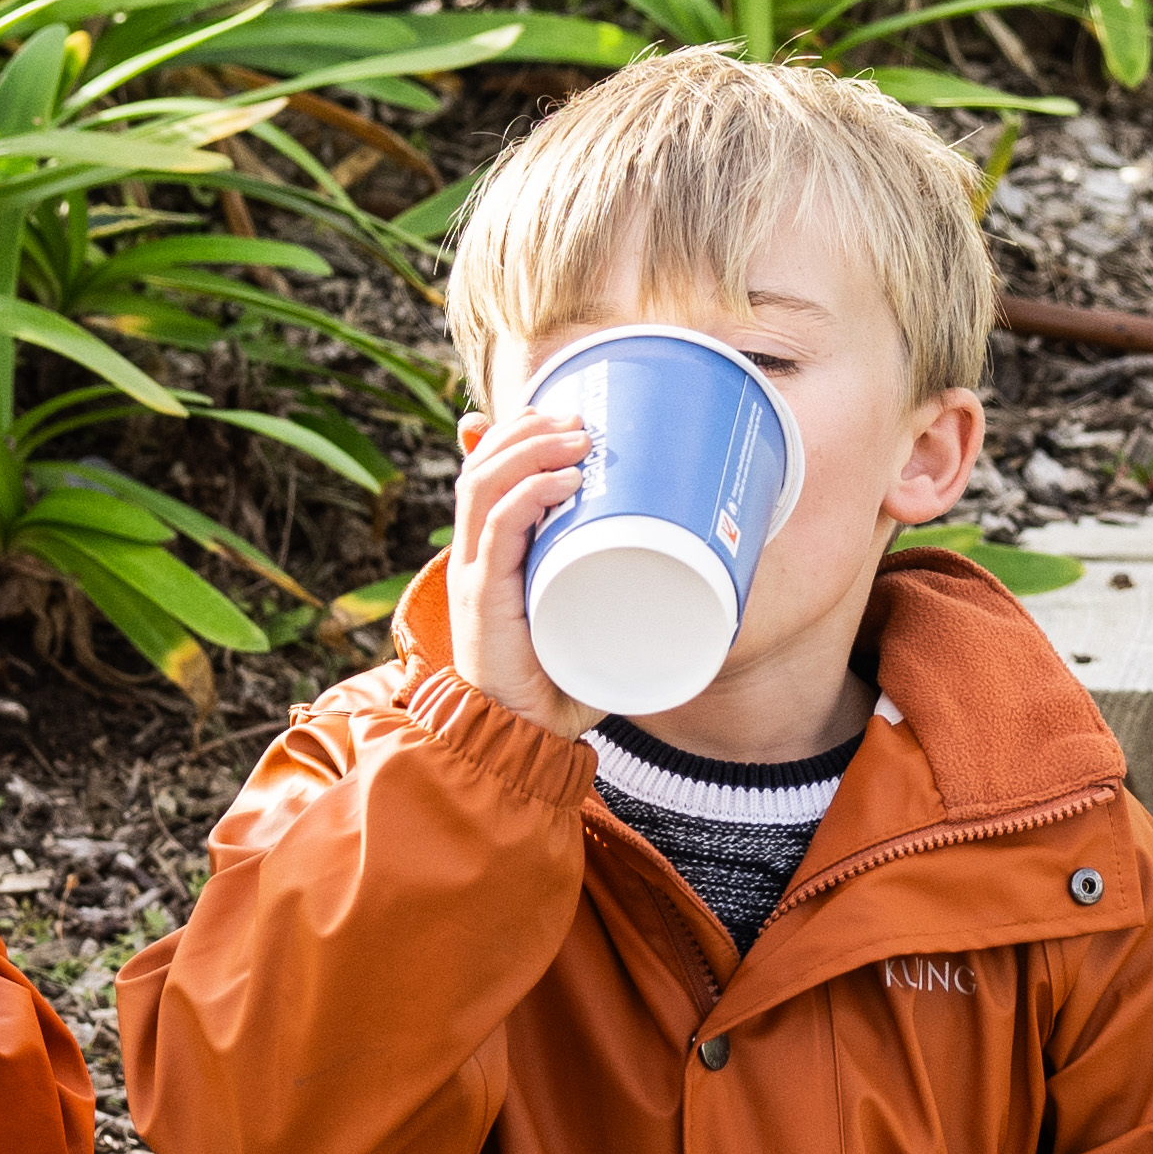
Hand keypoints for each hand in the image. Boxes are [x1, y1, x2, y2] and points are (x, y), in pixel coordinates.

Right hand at [442, 399, 595, 732]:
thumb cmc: (557, 685)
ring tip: (580, 438)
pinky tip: (562, 479)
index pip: (479, 476)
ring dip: (531, 449)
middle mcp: (471, 558)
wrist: (519, 742)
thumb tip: (681, 561)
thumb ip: (612, 590)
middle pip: (479, 468)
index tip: (556, 412)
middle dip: (526, 430)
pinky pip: (496, 529)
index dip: (507, 435)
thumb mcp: (583, 619)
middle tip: (580, 418)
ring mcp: (472, 575)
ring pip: (482, 486)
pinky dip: (527, 495)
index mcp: (485, 558)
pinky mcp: (483, 599)